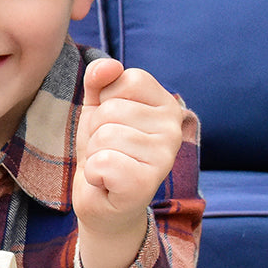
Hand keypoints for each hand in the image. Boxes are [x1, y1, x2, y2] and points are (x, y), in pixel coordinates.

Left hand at [73, 59, 183, 267]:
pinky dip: (94, 173)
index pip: (127, 79)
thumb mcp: (97, 108)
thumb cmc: (104, 151)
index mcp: (166, 104)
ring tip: (108, 166)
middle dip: (96, 131)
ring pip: (105, 135)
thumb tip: (108, 65)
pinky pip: (104, 162)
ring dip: (95, 153)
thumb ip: (100, 80)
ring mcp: (164, 156)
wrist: (102, 201)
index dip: (106, 100)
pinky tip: (106, 182)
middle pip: (112, 109)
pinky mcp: (147, 182)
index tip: (112, 123)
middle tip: (108, 151)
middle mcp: (173, 128)